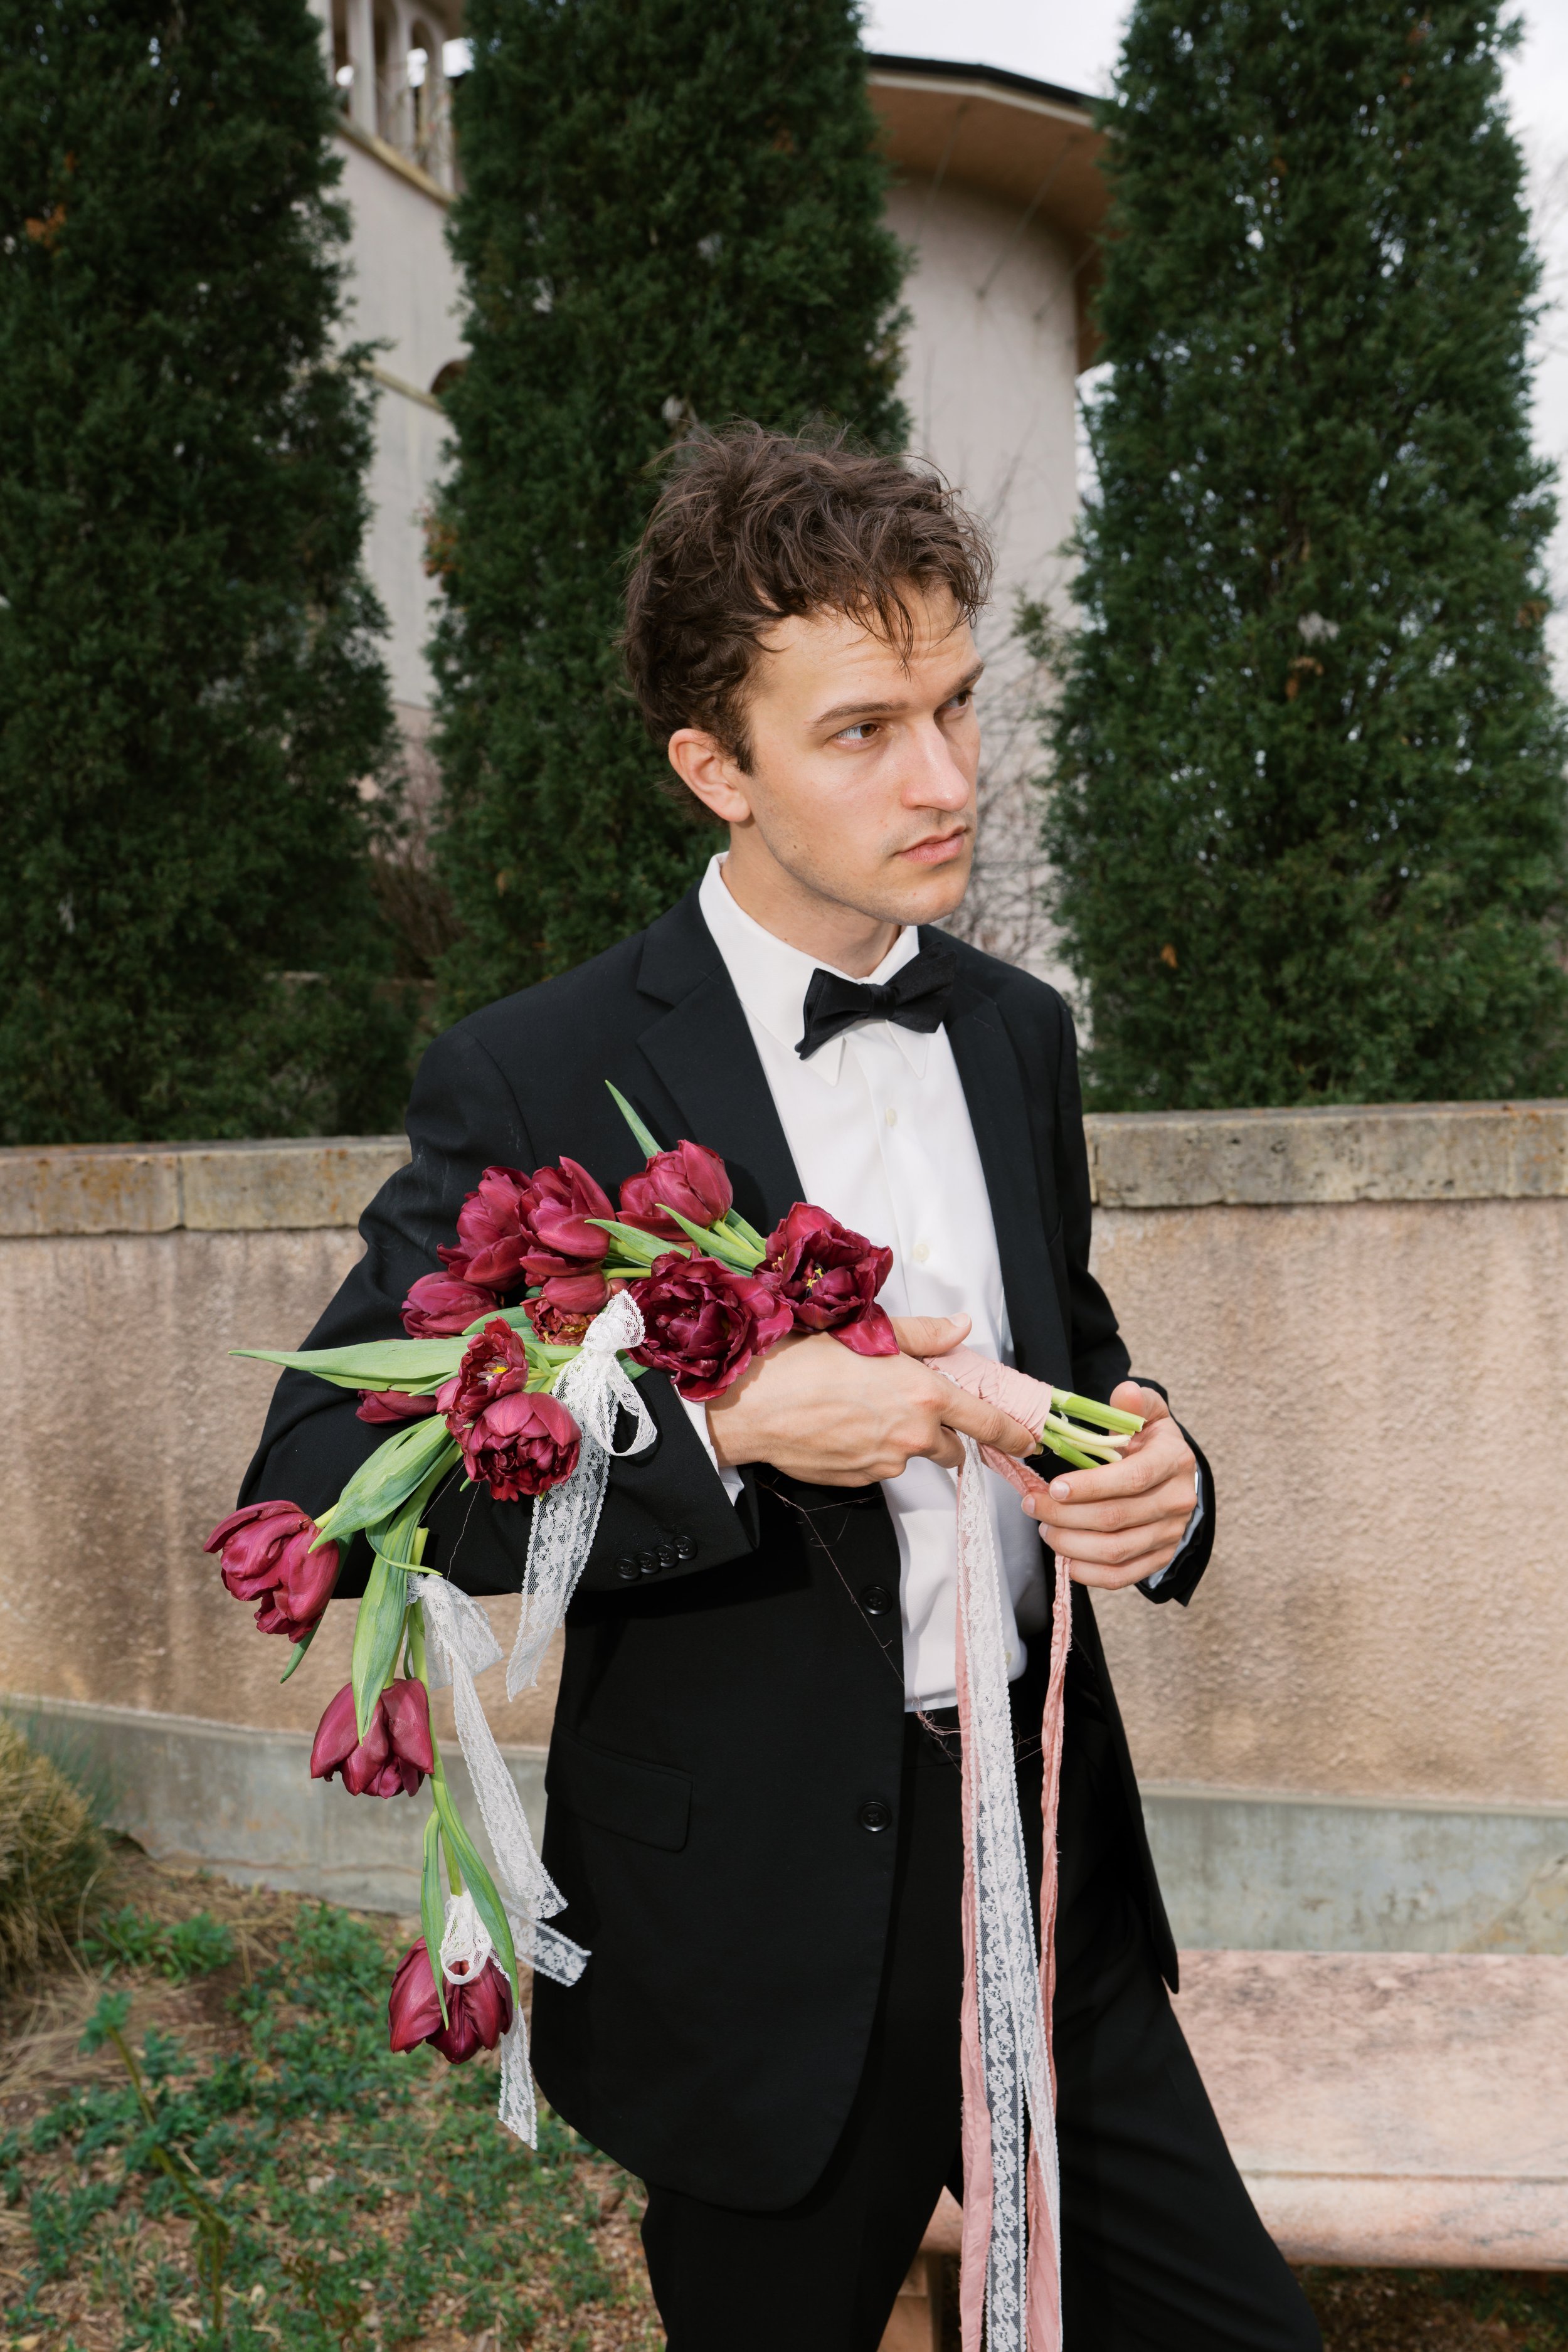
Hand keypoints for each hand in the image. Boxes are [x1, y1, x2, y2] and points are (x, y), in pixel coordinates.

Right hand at [706, 1314, 1034, 1485]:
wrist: (754, 1405)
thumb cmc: (804, 1360)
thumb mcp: (869, 1332)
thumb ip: (924, 1335)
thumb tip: (960, 1328)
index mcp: (924, 1394)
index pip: (987, 1422)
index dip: (1013, 1433)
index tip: (1030, 1439)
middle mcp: (913, 1436)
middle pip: (951, 1446)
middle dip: (940, 1430)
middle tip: (905, 1404)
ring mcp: (887, 1463)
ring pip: (911, 1456)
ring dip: (900, 1439)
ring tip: (860, 1409)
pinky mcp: (862, 1481)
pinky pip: (880, 1467)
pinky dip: (870, 1450)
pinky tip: (841, 1426)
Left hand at [1022, 1383, 1196, 1589]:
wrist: (1173, 1475)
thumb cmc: (1150, 1442)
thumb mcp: (1147, 1414)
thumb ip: (1133, 1404)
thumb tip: (1124, 1391)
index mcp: (1174, 1460)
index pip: (1132, 1478)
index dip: (1090, 1486)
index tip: (1054, 1486)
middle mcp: (1178, 1501)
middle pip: (1116, 1517)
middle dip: (1066, 1515)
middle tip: (1033, 1505)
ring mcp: (1171, 1534)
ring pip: (1115, 1550)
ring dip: (1071, 1543)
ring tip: (1044, 1528)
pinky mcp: (1160, 1558)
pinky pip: (1122, 1576)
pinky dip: (1089, 1573)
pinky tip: (1065, 1558)